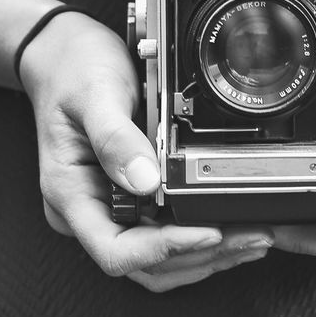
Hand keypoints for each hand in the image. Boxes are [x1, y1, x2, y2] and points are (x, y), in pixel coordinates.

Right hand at [19, 10, 272, 289]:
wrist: (62, 53)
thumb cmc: (70, 69)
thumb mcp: (92, 94)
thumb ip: (115, 138)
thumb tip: (146, 181)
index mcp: (71, 194)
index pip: (115, 251)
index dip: (165, 250)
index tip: (206, 233)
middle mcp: (88, 211)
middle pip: (145, 263)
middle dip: (200, 256)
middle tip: (251, 237)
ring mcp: (109, 207)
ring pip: (159, 258)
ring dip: (207, 255)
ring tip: (253, 237)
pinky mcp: (129, 198)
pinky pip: (164, 232)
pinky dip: (199, 237)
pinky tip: (231, 225)